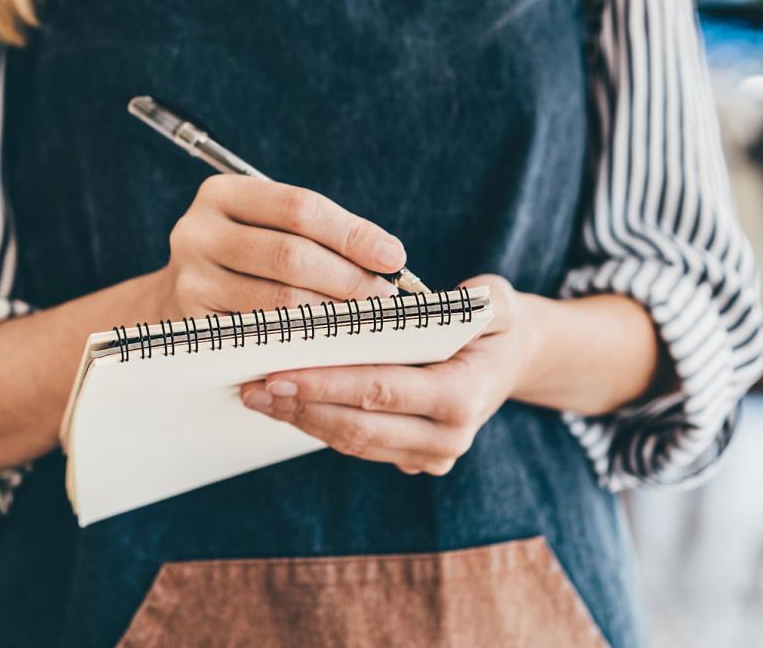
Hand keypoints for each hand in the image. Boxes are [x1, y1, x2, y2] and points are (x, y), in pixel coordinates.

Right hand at [147, 176, 405, 319]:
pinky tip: (331, 344)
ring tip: (365, 321)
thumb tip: (388, 256)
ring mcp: (191, 281)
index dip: (351, 233)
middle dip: (348, 279)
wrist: (176, 302)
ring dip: (332, 314)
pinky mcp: (194, 326)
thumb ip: (317, 234)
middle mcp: (198, 232)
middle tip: (385, 298)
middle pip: (290, 255)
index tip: (393, 256)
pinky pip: (262, 337)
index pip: (298, 208)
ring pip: (278, 302)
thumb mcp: (266, 228)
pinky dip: (304, 342)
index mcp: (222, 194)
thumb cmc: (244, 260)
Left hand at [239, 274, 534, 475]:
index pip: (380, 391)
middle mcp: (447, 438)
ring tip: (257, 396)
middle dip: (301, 408)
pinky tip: (287, 405)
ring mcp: (431, 457)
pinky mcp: (413, 460)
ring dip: (302, 420)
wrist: (510, 361)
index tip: (279, 373)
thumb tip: (438, 303)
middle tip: (252, 388)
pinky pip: (358, 445)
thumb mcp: (498, 301)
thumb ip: (478, 301)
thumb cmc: (494, 324)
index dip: (326, 385)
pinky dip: (319, 424)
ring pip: (353, 442)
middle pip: (358, 426)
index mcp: (462, 397)